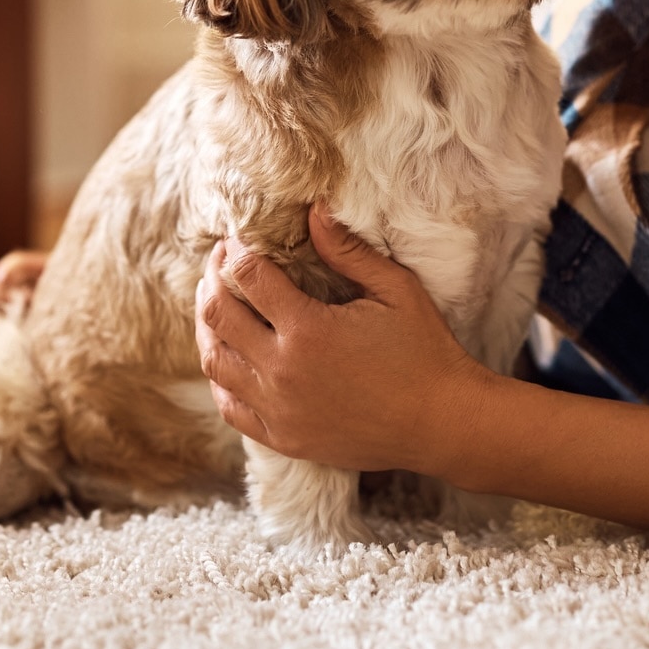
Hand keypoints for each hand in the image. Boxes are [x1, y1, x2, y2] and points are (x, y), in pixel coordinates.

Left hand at [193, 210, 489, 473]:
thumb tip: (314, 211)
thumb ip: (349, 251)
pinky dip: (220, 375)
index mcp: (308, 330)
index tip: (238, 237)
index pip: (249, 275)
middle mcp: (282, 372)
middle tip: (221, 262)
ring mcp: (278, 409)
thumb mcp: (395, 290)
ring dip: (207, 325)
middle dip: (213, 279)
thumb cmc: (425, 352)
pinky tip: (227, 354)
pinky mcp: (282, 437)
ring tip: (215, 301)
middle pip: (218, 315)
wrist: (441, 423)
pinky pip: (229, 405)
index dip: (237, 250)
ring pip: (214, 360)